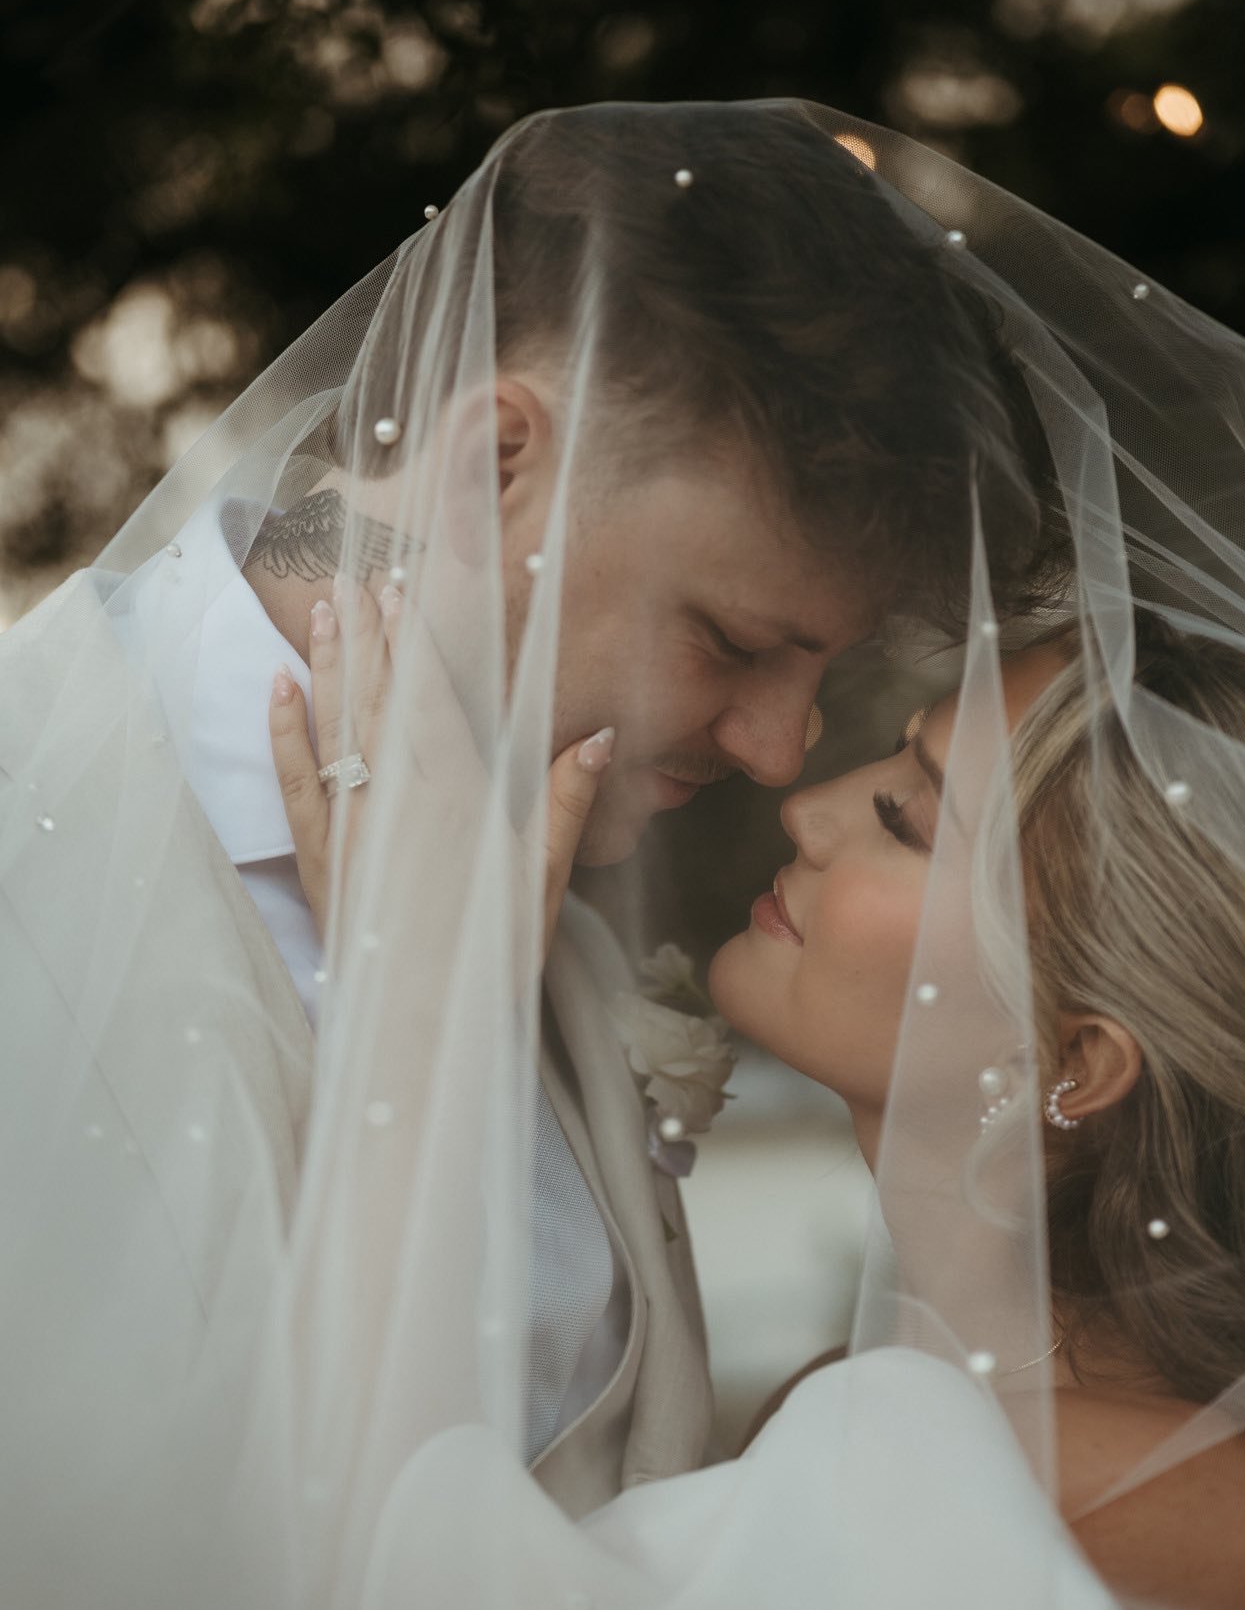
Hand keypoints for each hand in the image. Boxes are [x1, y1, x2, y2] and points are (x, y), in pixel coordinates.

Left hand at [268, 577, 613, 961]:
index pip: (431, 696)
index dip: (416, 639)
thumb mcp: (544, 882)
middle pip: (379, 697)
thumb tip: (601, 735)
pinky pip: (294, 779)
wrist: (422, 1034)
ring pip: (333, 725)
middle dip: (371, 633)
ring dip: (329, 662)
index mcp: (457, 797)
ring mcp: (349, 826)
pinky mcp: (317, 858)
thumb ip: (567, 804)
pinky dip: (284, 729)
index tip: (407, 588)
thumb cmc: (494, 962)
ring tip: (326, 607)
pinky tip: (278, 685)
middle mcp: (396, 799)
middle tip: (361, 576)